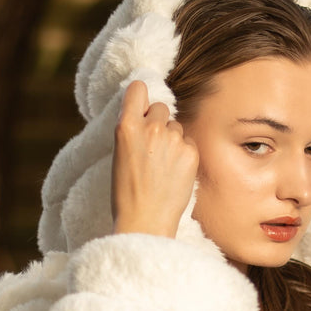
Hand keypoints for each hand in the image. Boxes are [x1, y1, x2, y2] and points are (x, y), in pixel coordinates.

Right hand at [111, 80, 198, 237]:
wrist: (145, 222)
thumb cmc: (126, 192)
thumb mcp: (119, 154)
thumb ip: (132, 129)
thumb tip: (145, 113)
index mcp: (126, 126)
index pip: (138, 88)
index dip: (141, 98)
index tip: (142, 107)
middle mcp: (151, 127)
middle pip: (161, 107)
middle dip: (158, 122)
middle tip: (152, 149)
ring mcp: (173, 139)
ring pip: (176, 126)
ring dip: (172, 139)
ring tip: (162, 166)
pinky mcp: (190, 152)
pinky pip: (188, 142)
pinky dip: (184, 154)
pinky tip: (174, 173)